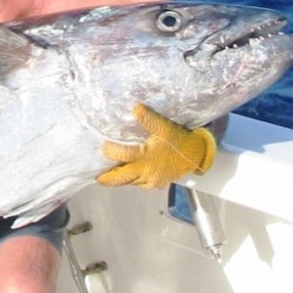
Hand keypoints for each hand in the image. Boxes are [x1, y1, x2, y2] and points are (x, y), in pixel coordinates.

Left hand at [96, 103, 215, 188]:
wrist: (196, 156)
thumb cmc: (178, 140)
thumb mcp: (164, 127)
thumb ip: (149, 119)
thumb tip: (135, 108)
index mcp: (146, 156)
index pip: (122, 155)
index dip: (110, 151)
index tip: (102, 146)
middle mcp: (146, 171)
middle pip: (121, 178)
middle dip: (108, 178)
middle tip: (96, 177)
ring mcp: (151, 181)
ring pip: (130, 182)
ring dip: (120, 179)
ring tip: (109, 174)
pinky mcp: (156, 184)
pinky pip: (140, 184)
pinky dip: (131, 180)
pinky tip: (128, 173)